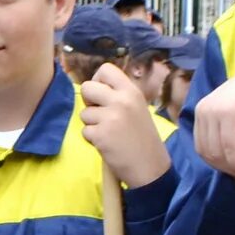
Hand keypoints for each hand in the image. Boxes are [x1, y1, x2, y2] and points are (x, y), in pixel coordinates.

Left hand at [79, 65, 169, 188]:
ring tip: (108, 133)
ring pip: (84, 113)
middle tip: (100, 114)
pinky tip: (107, 144)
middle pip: (87, 87)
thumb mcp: (137, 108)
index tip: (101, 94)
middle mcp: (121, 100)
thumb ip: (119, 96)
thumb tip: (96, 88)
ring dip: (91, 124)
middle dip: (88, 101)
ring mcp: (110, 117)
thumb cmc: (143, 137)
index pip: (106, 69)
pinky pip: (85, 131)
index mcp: (131, 91)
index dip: (97, 80)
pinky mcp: (101, 135)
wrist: (150, 166)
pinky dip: (92, 139)